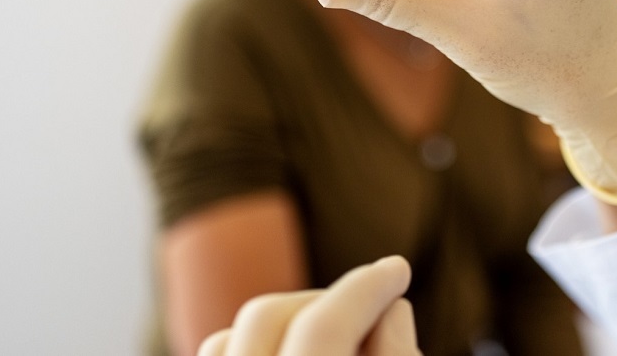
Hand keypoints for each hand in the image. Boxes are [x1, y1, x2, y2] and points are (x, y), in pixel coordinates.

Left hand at [196, 256, 418, 355]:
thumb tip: (390, 309)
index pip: (324, 327)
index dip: (367, 289)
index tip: (398, 269)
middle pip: (269, 316)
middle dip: (330, 299)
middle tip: (378, 305)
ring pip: (232, 334)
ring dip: (288, 319)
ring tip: (340, 335)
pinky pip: (219, 353)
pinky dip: (253, 344)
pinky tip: (294, 352)